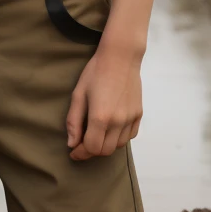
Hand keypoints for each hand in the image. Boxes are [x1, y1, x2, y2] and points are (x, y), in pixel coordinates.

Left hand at [66, 44, 142, 161]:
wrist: (120, 58)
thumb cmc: (96, 73)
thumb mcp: (78, 95)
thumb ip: (74, 121)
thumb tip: (72, 143)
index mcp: (100, 117)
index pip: (92, 148)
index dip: (81, 153)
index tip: (74, 151)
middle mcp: (118, 121)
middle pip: (105, 151)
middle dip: (92, 151)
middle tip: (82, 144)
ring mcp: (130, 118)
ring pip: (118, 145)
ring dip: (105, 145)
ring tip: (96, 135)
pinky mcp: (138, 114)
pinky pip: (130, 136)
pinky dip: (119, 138)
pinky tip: (111, 130)